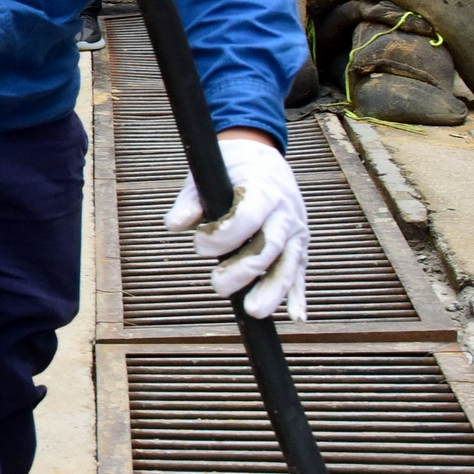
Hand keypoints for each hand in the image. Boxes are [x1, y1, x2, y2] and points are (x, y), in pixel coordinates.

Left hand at [162, 135, 308, 320]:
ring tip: (254, 312)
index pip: (248, 218)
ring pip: (289, 264)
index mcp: (263, 190)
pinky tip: (296, 316)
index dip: (223, 236)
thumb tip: (173, 225)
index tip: (199, 244)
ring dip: (273, 291)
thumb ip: (190, 201)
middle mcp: (285, 213)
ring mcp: (296, 231)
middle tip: (217, 285)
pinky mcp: (299, 245)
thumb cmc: (230, 168)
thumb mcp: (207, 175)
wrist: (263, 158)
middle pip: (269, 247)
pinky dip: (298, 294)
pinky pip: (300, 272)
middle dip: (244, 270)